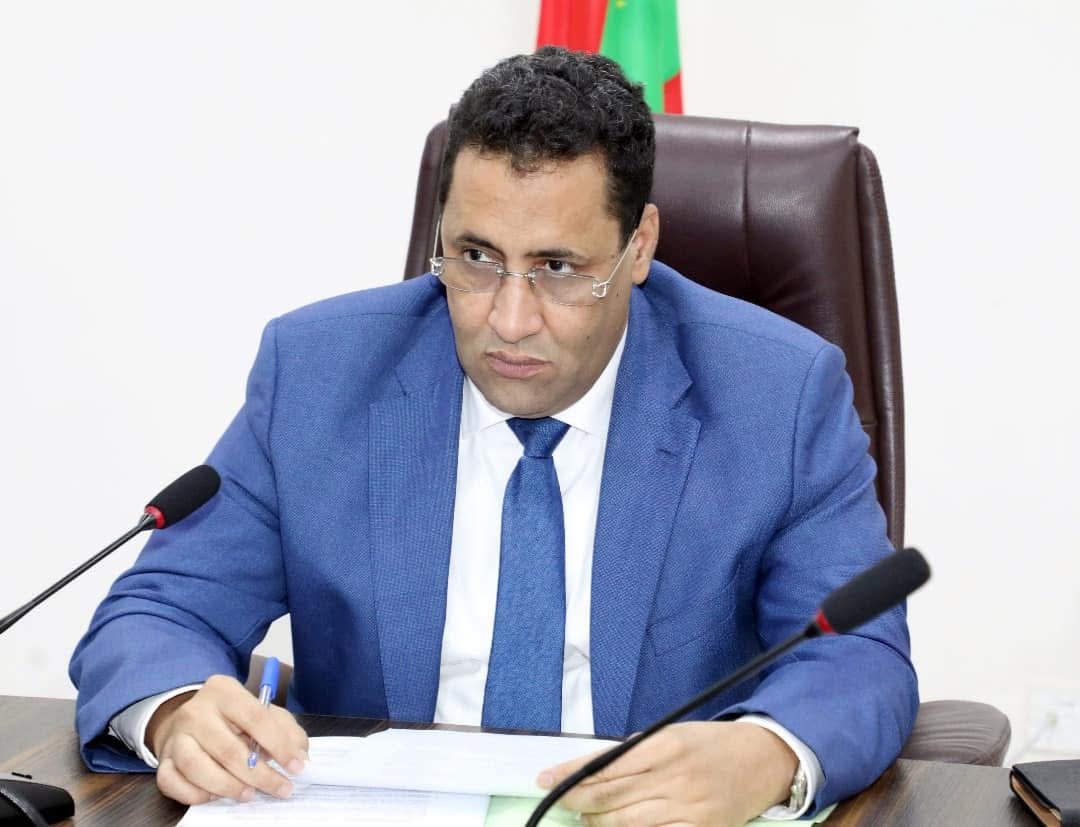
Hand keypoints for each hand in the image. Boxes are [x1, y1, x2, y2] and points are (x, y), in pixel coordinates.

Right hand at [145, 674, 309, 804]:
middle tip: (280, 788)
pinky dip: (197, 794)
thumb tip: (300, 756)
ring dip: (228, 787)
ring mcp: (176, 736)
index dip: (279, 745)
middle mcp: (196, 711)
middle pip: (228, 749)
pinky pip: (174, 783)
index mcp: (224, 691)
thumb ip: (286, 730)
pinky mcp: (163, 761)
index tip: (296, 766)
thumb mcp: (263, 713)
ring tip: (248, 793)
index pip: (255, 718)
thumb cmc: (233, 719)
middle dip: (259, 775)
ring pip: (197, 768)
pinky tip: (216, 794)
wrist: (188, 720)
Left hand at [537, 721, 797, 826]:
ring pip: (624, 822)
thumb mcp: (674, 734)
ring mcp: (688, 808)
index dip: (570, 775)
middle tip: (559, 798)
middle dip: (576, 800)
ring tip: (585, 816)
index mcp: (666, 745)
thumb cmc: (714, 744)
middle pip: (609, 796)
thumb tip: (595, 768)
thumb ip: (637, 751)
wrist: (767, 760)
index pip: (604, 764)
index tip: (545, 779)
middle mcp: (675, 777)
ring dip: (597, 821)